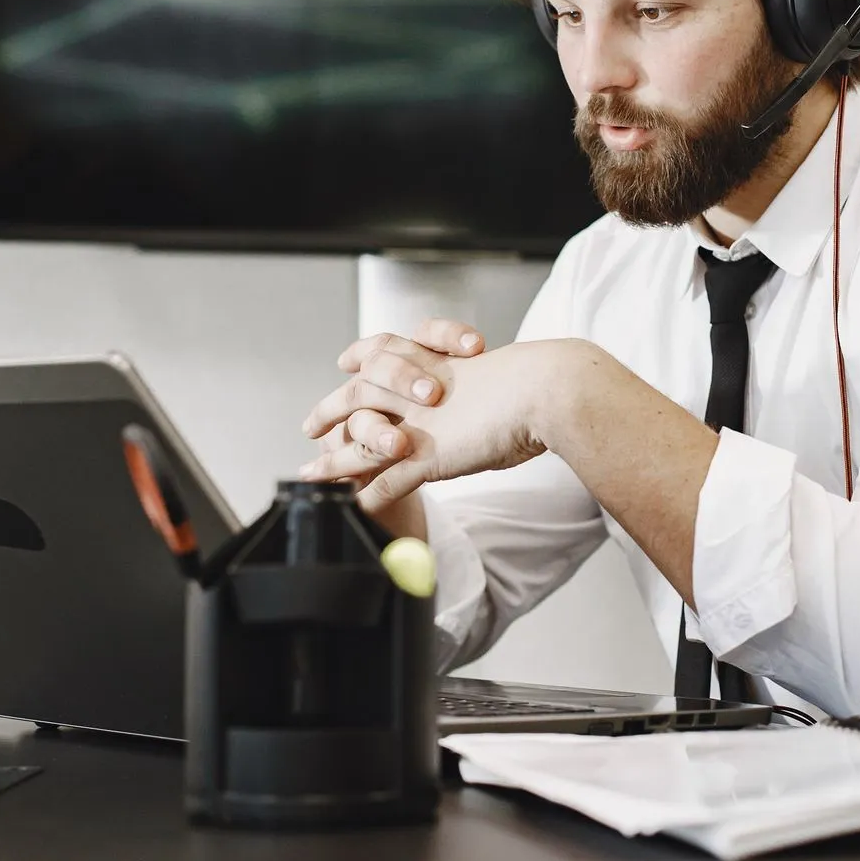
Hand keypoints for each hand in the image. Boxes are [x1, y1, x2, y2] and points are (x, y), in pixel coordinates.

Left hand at [300, 341, 574, 510]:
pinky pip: (388, 480)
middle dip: (331, 409)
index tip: (345, 361)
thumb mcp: (509, 376)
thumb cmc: (542, 383)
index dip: (361, 356)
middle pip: (359, 394)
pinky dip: (368, 496)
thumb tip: (505, 390)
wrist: (549, 389)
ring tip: (310, 474)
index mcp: (436, 363)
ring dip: (334, 459)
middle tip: (310, 424)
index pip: (385, 351)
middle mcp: (419, 390)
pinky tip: (354, 509)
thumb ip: (492, 387)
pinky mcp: (429, 456)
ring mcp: (421, 423)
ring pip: (362, 440)